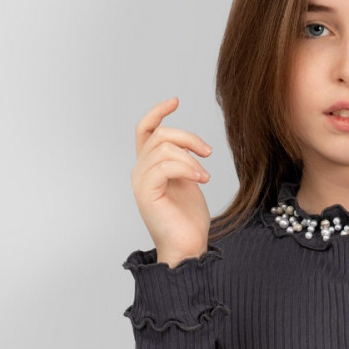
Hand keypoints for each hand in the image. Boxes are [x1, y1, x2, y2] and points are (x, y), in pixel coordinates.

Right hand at [132, 97, 212, 266]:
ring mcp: (140, 182)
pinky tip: (202, 179)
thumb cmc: (189, 220)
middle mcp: (140, 172)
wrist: (188, 247)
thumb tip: (192, 145)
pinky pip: (164, 165)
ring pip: (163, 148)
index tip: (176, 101)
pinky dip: (186, 167)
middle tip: (209, 152)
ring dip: (190, 157)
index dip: (158, 112)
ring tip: (206, 175)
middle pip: (159, 135)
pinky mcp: (146, 192)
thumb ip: (184, 161)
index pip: (145, 130)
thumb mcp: (189, 181)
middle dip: (187, 137)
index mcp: (149, 167)